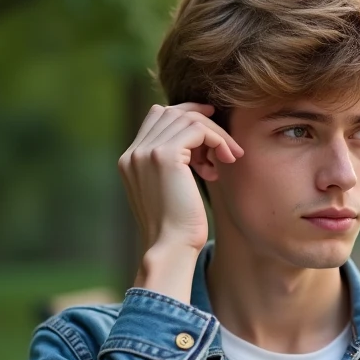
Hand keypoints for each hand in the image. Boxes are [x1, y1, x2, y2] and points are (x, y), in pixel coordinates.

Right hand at [118, 102, 243, 253]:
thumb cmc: (177, 227)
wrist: (170, 247)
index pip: (157, 117)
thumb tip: (200, 150)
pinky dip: (217, 139)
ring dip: (215, 134)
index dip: (186, 117)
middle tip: (225, 141)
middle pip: (171, 112)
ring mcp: (146, 152)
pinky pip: (198, 129)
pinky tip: (226, 160)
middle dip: (202, 121)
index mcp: (130, 160)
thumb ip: (174, 167)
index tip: (211, 132)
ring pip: (188, 119)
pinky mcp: (165, 156)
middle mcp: (134, 152)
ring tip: (228, 157)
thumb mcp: (170, 191)